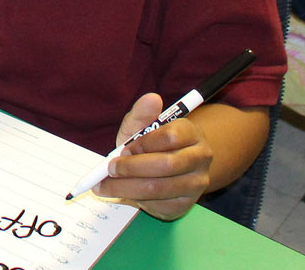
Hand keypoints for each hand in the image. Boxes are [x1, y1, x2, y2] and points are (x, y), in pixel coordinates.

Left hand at [98, 93, 213, 220]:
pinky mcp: (187, 204)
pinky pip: (160, 205)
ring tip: (105, 186)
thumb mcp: (143, 126)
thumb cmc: (152, 144)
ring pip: (161, 188)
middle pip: (167, 165)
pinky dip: (137, 201)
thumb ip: (143, 113)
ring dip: (127, 188)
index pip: (170, 136)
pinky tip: (122, 195)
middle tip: (109, 169)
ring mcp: (197, 183)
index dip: (143, 144)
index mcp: (191, 133)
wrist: (171, 168)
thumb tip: (151, 98)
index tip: (122, 150)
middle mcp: (200, 158)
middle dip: (132, 168)